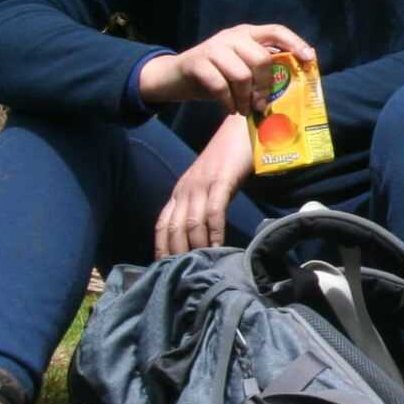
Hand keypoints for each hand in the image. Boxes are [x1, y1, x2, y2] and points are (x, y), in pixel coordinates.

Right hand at [140, 24, 316, 117]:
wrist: (174, 77)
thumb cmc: (215, 75)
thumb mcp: (240, 67)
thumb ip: (260, 69)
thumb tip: (290, 88)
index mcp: (247, 33)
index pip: (276, 31)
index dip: (295, 43)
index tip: (309, 59)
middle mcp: (232, 36)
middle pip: (261, 59)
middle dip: (265, 87)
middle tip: (262, 105)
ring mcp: (213, 47)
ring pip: (242, 75)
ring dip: (245, 98)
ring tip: (243, 110)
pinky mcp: (197, 62)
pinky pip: (220, 86)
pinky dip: (228, 102)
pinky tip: (229, 109)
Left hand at [154, 115, 253, 257]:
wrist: (242, 128)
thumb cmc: (229, 157)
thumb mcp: (210, 183)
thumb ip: (204, 203)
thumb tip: (204, 231)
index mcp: (180, 191)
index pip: (163, 224)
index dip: (161, 247)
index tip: (163, 268)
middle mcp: (186, 189)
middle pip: (174, 228)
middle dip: (176, 253)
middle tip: (183, 275)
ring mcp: (202, 185)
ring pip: (191, 223)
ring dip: (196, 246)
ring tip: (202, 265)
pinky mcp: (221, 181)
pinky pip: (214, 212)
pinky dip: (214, 232)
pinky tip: (219, 247)